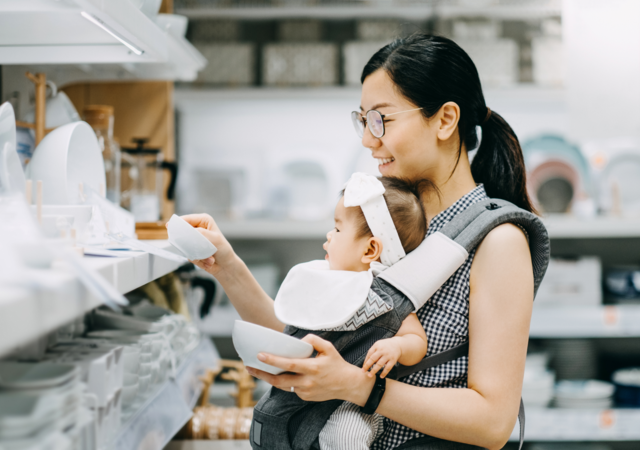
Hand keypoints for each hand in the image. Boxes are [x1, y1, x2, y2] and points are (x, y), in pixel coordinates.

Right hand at [176, 214, 234, 275]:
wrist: (225, 266)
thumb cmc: (224, 250)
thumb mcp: (215, 239)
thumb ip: (201, 234)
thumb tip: (187, 232)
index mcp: (203, 221)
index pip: (186, 219)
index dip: (178, 225)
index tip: (172, 231)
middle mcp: (197, 229)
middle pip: (181, 233)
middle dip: (190, 244)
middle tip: (200, 249)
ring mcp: (193, 240)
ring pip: (184, 246)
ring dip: (197, 254)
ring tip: (209, 257)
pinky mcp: (191, 250)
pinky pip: (188, 255)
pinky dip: (198, 260)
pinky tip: (208, 261)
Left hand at [245, 335, 372, 404]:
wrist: (348, 385)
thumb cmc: (337, 364)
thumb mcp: (328, 347)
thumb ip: (313, 340)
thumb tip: (298, 341)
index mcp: (312, 368)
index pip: (289, 364)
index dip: (273, 360)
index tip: (260, 355)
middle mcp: (307, 382)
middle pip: (279, 380)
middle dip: (262, 374)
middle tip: (248, 366)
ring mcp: (305, 392)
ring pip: (282, 386)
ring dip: (269, 379)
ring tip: (256, 370)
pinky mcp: (305, 397)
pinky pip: (291, 388)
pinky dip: (285, 381)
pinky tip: (280, 375)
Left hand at [362, 338, 401, 377]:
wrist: (397, 345)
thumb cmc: (385, 346)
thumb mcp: (378, 345)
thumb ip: (372, 352)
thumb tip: (366, 362)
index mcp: (377, 346)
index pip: (369, 354)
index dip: (365, 361)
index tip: (363, 367)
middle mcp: (382, 350)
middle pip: (373, 359)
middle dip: (367, 366)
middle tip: (363, 371)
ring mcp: (388, 355)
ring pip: (380, 364)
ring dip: (374, 370)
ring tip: (370, 375)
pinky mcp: (393, 360)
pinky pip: (388, 368)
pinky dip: (384, 373)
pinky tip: (381, 376)